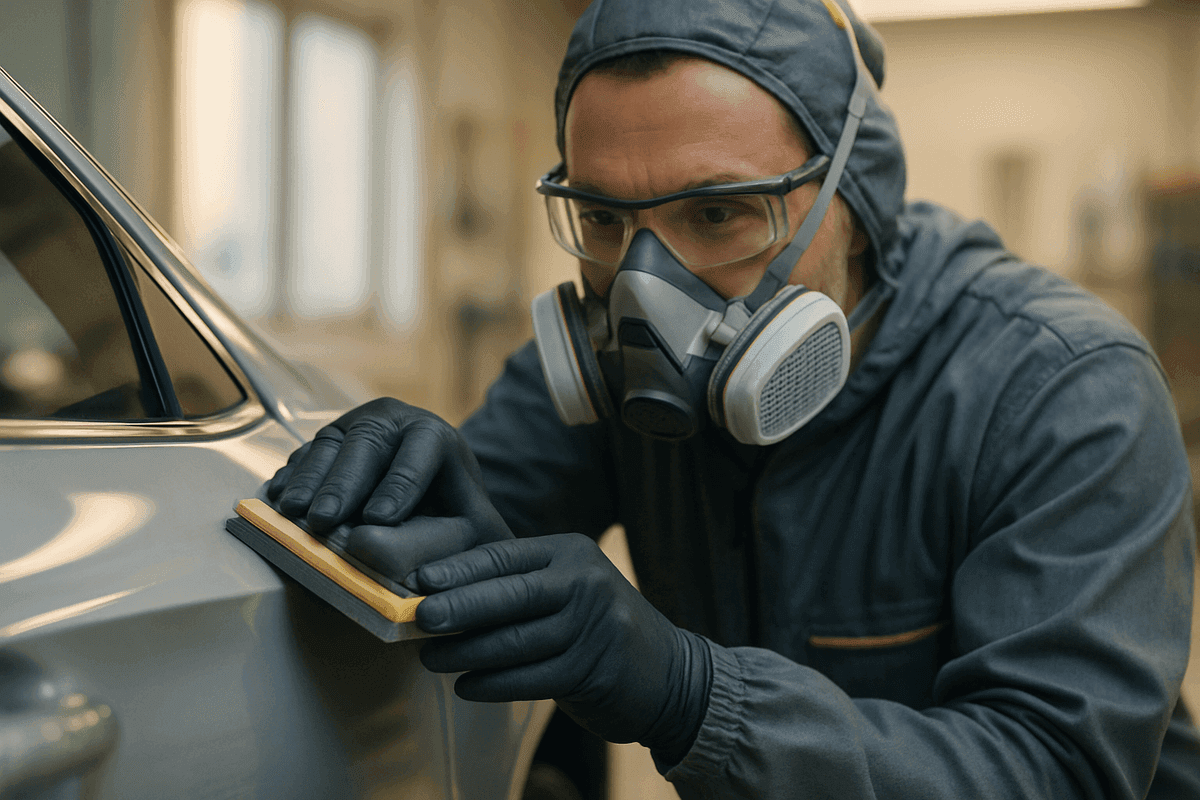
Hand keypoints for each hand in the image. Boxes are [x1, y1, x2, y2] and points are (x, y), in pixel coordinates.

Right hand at [266, 398, 513, 584]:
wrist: (432, 492)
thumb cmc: (454, 515)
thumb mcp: (472, 527)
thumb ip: (455, 541)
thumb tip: (421, 568)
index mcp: (435, 436)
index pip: (420, 451)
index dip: (400, 485)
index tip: (379, 520)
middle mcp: (394, 421)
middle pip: (367, 443)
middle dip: (343, 484)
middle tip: (326, 521)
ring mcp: (355, 426)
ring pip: (330, 445)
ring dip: (309, 481)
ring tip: (293, 513)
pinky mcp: (327, 441)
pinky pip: (304, 453)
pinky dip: (291, 477)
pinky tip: (277, 499)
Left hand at [413, 534, 711, 761]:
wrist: (669, 673)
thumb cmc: (597, 626)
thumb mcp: (568, 586)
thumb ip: (517, 584)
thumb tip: (439, 591)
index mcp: (571, 552)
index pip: (506, 555)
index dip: (460, 568)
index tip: (420, 580)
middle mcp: (585, 583)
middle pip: (510, 595)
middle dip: (459, 607)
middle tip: (419, 618)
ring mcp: (593, 628)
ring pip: (515, 642)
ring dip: (466, 654)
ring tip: (431, 659)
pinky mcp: (593, 671)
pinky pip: (530, 679)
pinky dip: (492, 684)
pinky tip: (466, 686)